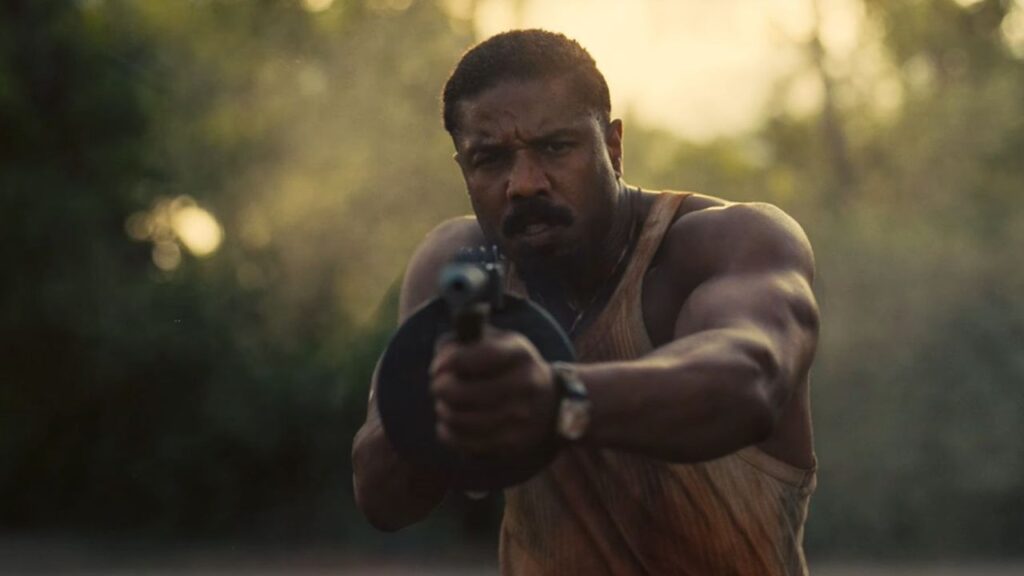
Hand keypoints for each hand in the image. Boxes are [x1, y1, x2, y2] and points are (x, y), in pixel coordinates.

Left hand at [429, 327, 557, 460]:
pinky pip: (463, 443)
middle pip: (460, 392)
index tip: (438, 367)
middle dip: (440, 388)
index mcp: (519, 353)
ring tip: (445, 405)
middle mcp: (525, 384)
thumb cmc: (508, 368)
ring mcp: (521, 417)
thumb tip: (441, 364)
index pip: (471, 358)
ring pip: (458, 419)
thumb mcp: (495, 344)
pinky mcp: (511, 445)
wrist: (548, 403)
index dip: (446, 363)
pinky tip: (449, 425)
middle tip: (438, 387)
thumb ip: (464, 344)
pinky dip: (447, 434)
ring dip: (443, 411)